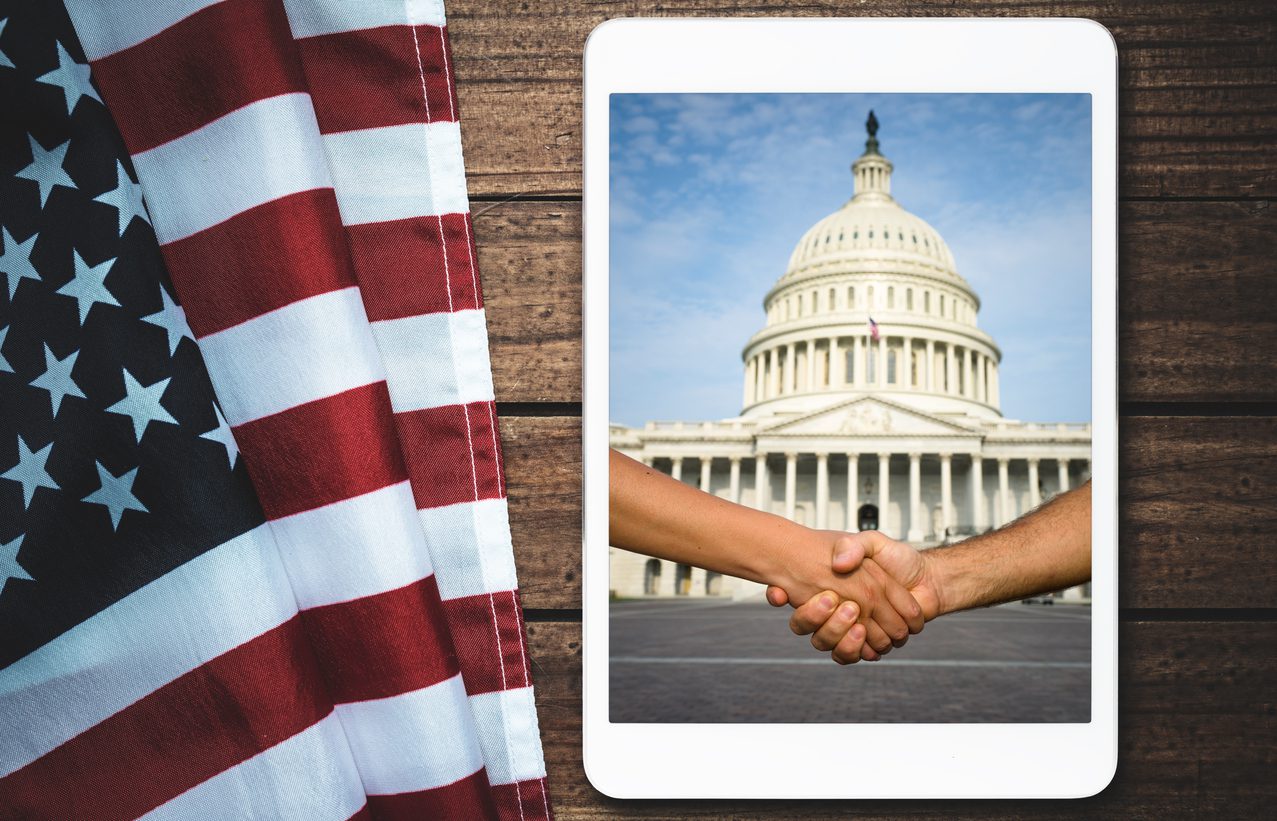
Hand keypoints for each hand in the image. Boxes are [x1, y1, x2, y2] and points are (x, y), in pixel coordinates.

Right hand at [767, 531, 944, 663]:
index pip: (794, 597)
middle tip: (831, 600)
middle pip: (804, 625)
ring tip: (852, 615)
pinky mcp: (866, 644)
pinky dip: (854, 647)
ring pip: (825, 643)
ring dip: (835, 632)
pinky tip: (862, 631)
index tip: (782, 592)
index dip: (782, 597)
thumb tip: (838, 563)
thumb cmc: (898, 559)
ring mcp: (849, 629)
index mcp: (828, 586)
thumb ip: (853, 546)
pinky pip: (849, 655)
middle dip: (813, 616)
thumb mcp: (872, 543)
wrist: (928, 579)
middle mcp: (834, 610)